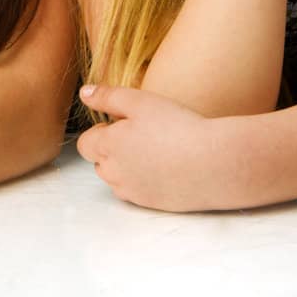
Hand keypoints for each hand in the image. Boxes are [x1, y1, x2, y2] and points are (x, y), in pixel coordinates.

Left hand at [75, 84, 237, 211]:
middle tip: (143, 134)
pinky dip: (143, 181)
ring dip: (126, 166)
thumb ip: (108, 96)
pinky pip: (135, 192)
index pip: (85, 143)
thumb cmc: (178, 128)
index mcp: (108, 146)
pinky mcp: (149, 204)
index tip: (124, 123)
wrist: (212, 163)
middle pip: (99, 162)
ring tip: (156, 151)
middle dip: (113, 149)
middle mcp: (114, 173)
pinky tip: (166, 167)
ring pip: (116, 179)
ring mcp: (131, 191)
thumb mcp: (141, 101)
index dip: (102, 130)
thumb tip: (84, 93)